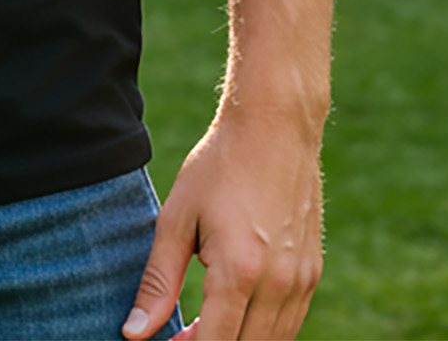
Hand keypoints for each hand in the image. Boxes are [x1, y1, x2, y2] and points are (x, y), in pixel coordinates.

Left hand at [123, 105, 324, 339]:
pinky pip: (290, 324)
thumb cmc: (219, 167)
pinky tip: (234, 312)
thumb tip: (134, 332)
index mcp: (239, 272)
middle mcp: (278, 285)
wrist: (274, 127)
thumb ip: (157, 281)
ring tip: (203, 326)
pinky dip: (262, 331)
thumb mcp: (177, 218)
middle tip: (180, 335)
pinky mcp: (313, 274)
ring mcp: (302, 281)